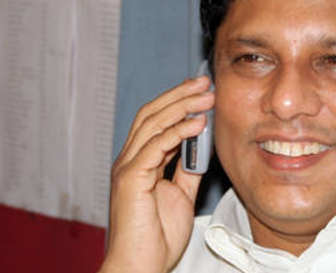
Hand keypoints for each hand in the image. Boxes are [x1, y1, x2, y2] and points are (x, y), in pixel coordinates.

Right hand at [99, 76, 214, 272]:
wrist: (141, 266)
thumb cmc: (156, 237)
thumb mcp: (180, 196)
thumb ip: (187, 171)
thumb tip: (202, 149)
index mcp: (140, 162)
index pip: (156, 120)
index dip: (177, 101)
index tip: (201, 89)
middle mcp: (130, 159)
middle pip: (152, 114)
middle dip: (179, 94)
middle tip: (204, 81)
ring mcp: (128, 167)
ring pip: (152, 123)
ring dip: (182, 106)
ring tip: (207, 95)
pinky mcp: (130, 179)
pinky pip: (156, 146)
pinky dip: (178, 131)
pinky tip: (198, 123)